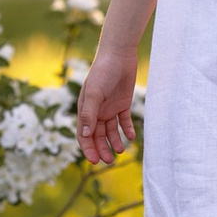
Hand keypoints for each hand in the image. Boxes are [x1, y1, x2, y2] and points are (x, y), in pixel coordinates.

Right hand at [75, 46, 140, 164]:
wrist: (119, 55)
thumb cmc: (103, 72)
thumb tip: (84, 135)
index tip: (94, 161)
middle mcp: (96, 111)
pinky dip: (127, 129)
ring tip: (121, 151)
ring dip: (114, 142)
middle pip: (98, 136)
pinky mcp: (123, 104)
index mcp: (85, 109)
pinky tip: (131, 137)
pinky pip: (124, 121)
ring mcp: (109, 108)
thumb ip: (89, 114)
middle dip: (102, 149)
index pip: (84, 134)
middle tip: (110, 161)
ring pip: (111, 131)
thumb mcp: (94, 94)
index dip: (88, 148)